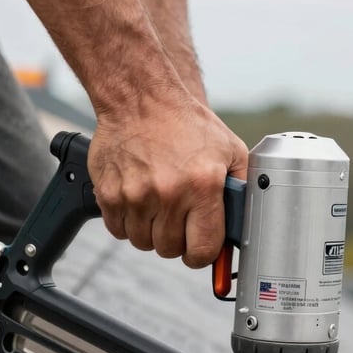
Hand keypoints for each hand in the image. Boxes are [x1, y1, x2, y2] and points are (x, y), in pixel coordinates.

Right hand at [87, 98, 247, 267]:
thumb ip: (241, 192)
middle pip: (170, 250)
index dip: (202, 254)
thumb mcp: (230, 152)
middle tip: (178, 217)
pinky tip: (139, 200)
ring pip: (143, 243)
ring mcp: (135, 196)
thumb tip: (242, 229)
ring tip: (158, 204)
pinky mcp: (109, 194)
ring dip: (151, 231)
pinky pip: (118, 231)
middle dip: (177, 240)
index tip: (200, 247)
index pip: (202, 251)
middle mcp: (168, 194)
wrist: (140, 98)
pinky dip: (128, 222)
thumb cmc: (187, 124)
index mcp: (203, 187)